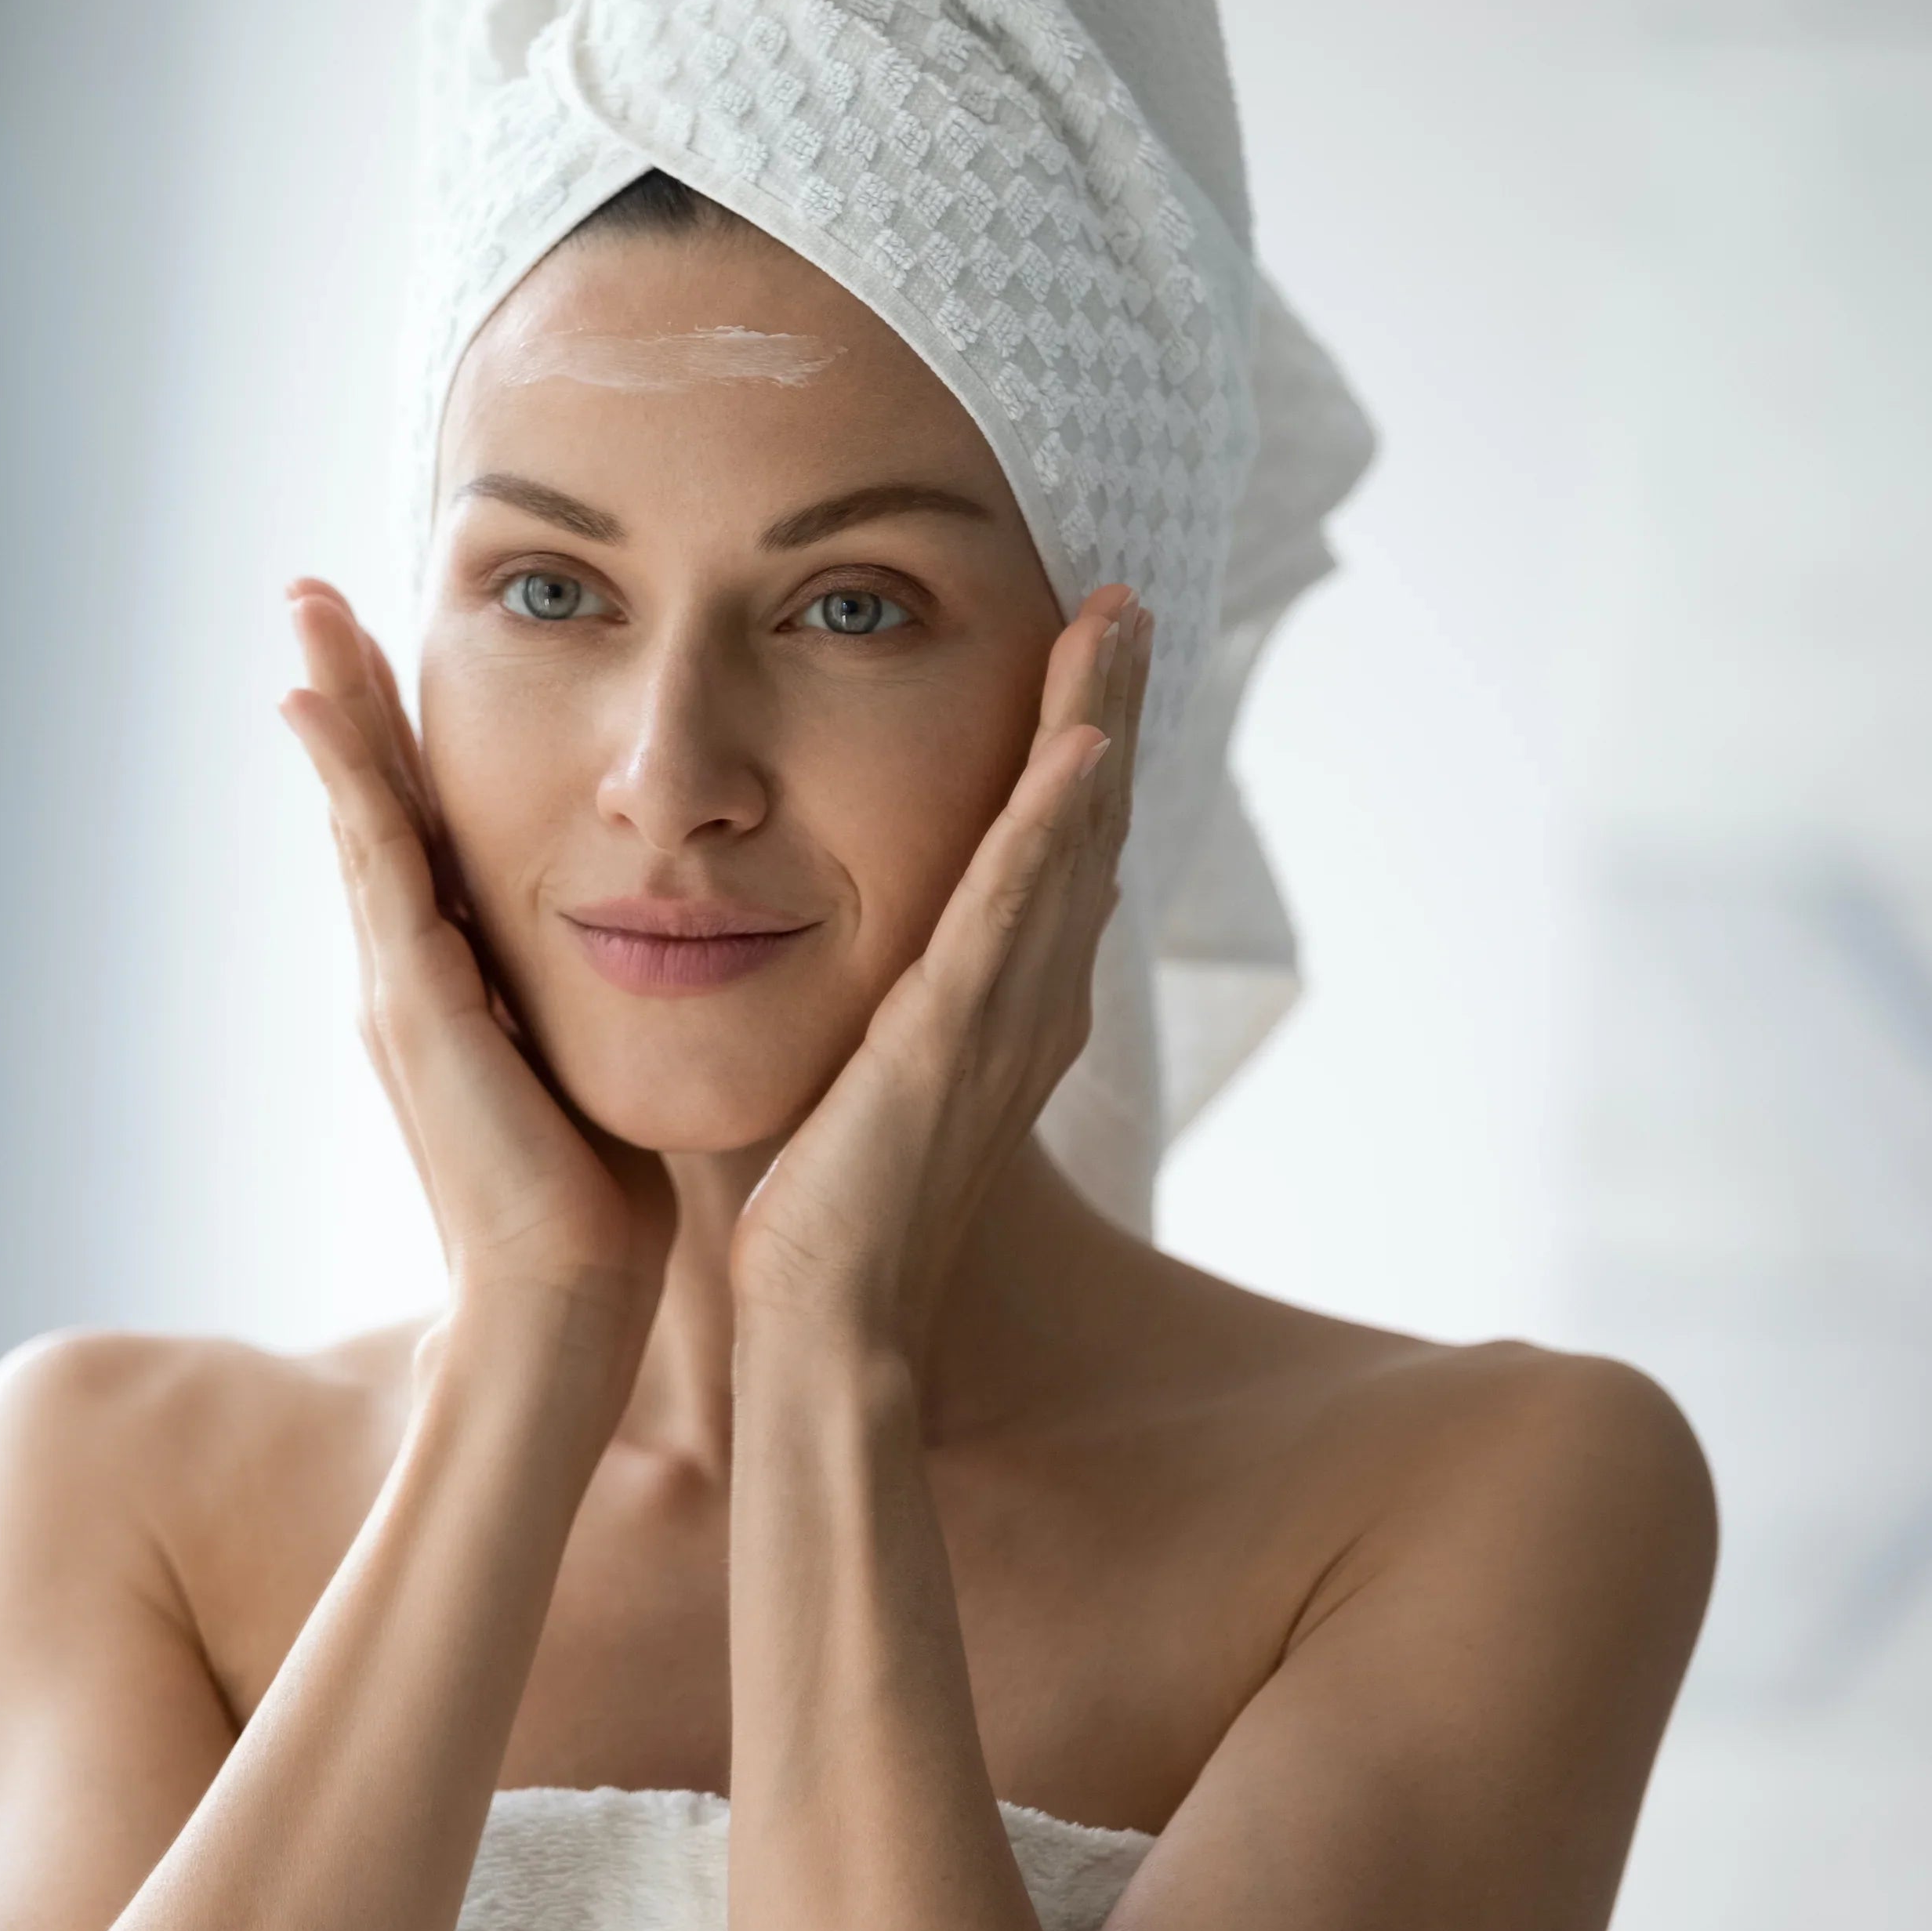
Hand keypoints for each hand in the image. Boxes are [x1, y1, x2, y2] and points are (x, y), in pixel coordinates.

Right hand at [279, 581, 669, 1353]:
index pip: (424, 824)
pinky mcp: (411, 1001)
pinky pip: (375, 863)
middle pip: (372, 797)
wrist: (565, 1299)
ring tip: (307, 607)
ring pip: (359, 811)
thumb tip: (648, 938)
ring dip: (335, 703)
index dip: (398, 736)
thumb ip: (586, 993)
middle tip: (313, 587)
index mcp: (457, 974)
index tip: (385, 641)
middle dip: (347, 691)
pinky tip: (317, 704)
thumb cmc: (598, 1196)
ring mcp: (398, 981)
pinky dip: (344, 780)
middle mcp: (411, 967)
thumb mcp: (591, 1054)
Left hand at [730, 584, 1149, 1355]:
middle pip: (1082, 833)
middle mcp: (1024, 1007)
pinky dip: (1051, 825)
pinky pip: (1014, 910)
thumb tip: (811, 934)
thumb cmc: (815, 1216)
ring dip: (1094, 729)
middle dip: (1103, 714)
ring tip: (1111, 624)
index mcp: (998, 1013)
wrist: (819, 1323)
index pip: (1047, 859)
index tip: (1078, 659)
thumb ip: (865, 1008)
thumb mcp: (852, 1076)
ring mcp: (1000, 1021)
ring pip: (1066, 847)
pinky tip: (1076, 747)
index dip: (1073, 758)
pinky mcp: (956, 1040)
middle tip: (1120, 606)